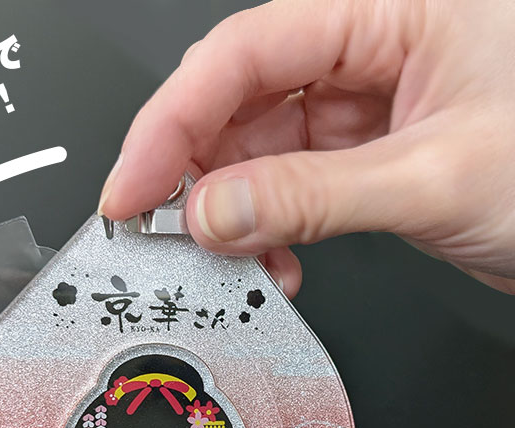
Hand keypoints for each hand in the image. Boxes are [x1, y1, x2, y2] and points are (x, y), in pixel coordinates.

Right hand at [98, 0, 514, 295]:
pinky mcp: (361, 156)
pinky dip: (267, 231)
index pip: (245, 52)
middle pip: (236, 98)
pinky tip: (273, 263)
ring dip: (230, 213)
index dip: (172, 123)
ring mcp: (361, 106)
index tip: (132, 190)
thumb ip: (312, 195)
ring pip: (254, 149)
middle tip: (161, 232)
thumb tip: (213, 214)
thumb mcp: (435, 178)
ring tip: (228, 260)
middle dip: (193, 172)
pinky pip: (285, 187)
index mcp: (392, 10)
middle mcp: (368, 50)